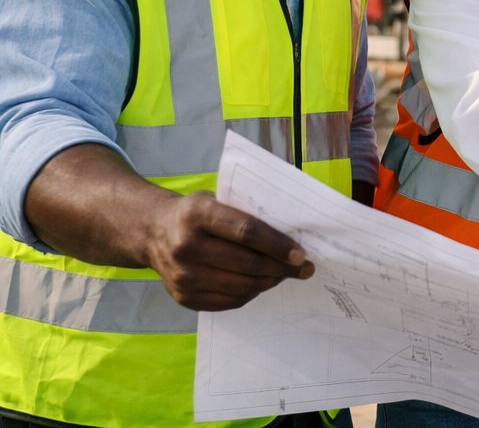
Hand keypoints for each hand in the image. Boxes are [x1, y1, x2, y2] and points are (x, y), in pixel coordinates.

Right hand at [143, 190, 313, 310]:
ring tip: (284, 275)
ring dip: (269, 282)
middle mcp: (186, 246)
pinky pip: (228, 302)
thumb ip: (244, 214)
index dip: (277, 245)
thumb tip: (291, 235)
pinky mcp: (183, 297)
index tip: (301, 254)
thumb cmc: (195, 213)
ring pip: (241, 286)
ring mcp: (182, 276)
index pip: (247, 233)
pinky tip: (261, 283)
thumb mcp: (215, 200)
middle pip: (247, 264)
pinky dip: (251, 294)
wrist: (152, 232)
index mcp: (198, 215)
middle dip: (282, 268)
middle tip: (303, 268)